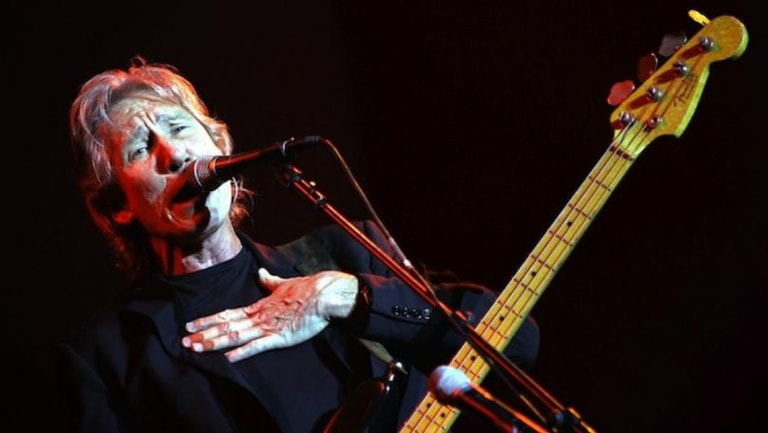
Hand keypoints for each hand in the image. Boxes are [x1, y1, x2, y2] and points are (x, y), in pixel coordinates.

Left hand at [181, 268, 358, 361]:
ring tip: (197, 348)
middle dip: (203, 334)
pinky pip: (258, 346)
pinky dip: (243, 352)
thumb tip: (260, 273)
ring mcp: (268, 327)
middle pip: (225, 326)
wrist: (324, 294)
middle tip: (183, 341)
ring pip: (236, 335)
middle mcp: (258, 317)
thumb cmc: (307, 289)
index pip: (227, 314)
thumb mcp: (284, 283)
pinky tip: (229, 358)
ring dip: (215, 342)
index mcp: (259, 306)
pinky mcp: (280, 337)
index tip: (190, 324)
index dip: (207, 320)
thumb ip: (270, 281)